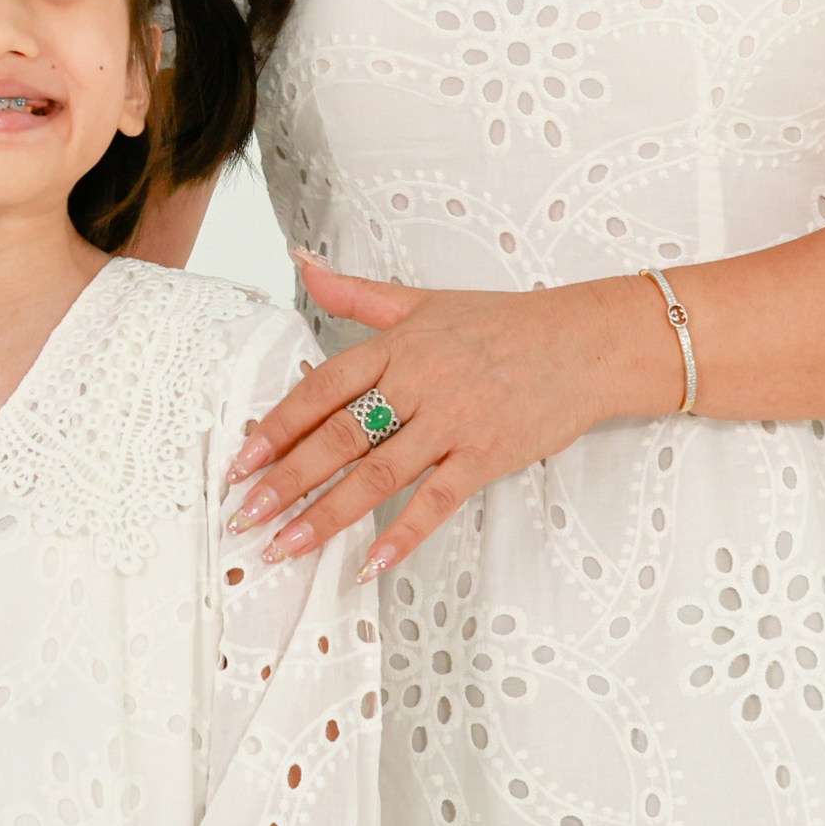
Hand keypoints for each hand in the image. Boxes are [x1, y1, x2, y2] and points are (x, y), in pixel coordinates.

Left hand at [223, 255, 674, 576]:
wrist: (586, 343)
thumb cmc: (504, 322)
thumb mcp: (423, 300)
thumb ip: (355, 292)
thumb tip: (301, 261)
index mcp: (397, 346)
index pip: (322, 389)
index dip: (276, 426)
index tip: (238, 461)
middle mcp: (418, 383)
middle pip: (338, 437)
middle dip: (285, 480)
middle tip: (243, 516)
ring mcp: (452, 422)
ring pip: (377, 475)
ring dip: (325, 516)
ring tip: (284, 546)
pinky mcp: (485, 455)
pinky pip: (435, 502)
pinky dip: (401, 535)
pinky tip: (368, 564)